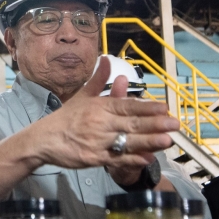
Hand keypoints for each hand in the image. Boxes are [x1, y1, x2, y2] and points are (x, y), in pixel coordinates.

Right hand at [34, 57, 179, 172]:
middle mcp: (100, 123)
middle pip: (132, 124)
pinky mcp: (94, 158)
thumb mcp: (82, 96)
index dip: (147, 107)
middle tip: (175, 124)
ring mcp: (98, 142)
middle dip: (155, 124)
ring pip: (127, 142)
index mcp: (99, 107)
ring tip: (167, 141)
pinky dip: (132, 159)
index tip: (164, 108)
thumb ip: (98, 80)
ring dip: (149, 142)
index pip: (127, 106)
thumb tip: (106, 58)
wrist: (44, 140)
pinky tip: (147, 158)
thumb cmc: (66, 118)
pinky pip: (117, 159)